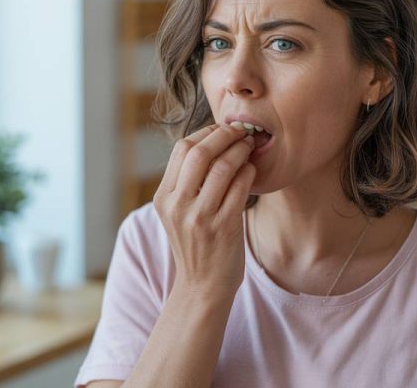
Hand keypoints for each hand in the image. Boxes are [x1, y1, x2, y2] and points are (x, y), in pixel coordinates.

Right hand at [153, 123, 255, 299]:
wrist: (202, 286)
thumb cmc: (196, 245)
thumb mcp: (177, 213)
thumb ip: (186, 182)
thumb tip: (212, 142)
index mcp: (163, 198)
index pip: (181, 149)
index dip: (205, 132)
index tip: (222, 129)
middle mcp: (177, 206)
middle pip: (199, 152)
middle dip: (224, 135)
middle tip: (240, 131)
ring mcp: (200, 217)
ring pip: (222, 167)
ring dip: (240, 150)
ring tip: (249, 146)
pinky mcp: (224, 227)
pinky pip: (240, 187)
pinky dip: (249, 171)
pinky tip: (252, 169)